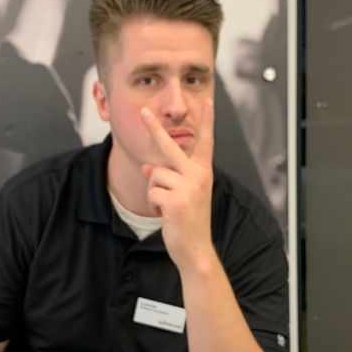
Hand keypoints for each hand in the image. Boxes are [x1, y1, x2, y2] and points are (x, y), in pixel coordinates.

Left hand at [140, 100, 215, 273]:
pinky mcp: (176, 200)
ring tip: (168, 207)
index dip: (208, 121)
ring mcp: (188, 187)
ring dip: (155, 192)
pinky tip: (166, 215)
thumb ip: (168, 179)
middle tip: (142, 111)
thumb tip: (147, 168)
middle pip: (170, 146)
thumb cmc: (189, 222)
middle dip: (154, 127)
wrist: (195, 249)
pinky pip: (152, 192)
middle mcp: (198, 175)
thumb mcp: (181, 196)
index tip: (209, 101)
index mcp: (203, 172)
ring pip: (155, 175)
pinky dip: (153, 205)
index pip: (206, 142)